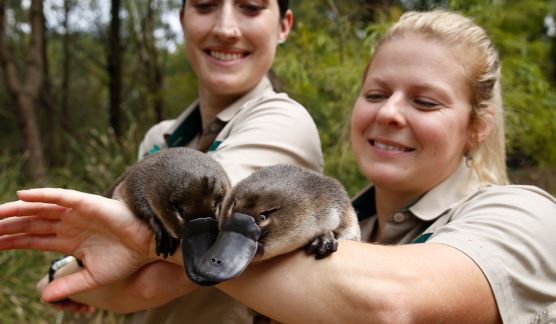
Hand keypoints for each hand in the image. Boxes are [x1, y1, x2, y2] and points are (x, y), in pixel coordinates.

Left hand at [0, 188, 158, 301]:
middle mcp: (69, 224)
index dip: (11, 241)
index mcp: (68, 240)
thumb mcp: (93, 278)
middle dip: (7, 225)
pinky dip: (42, 195)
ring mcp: (77, 212)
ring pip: (40, 208)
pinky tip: (22, 196)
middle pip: (30, 222)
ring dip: (16, 210)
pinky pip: (61, 197)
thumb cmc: (125, 260)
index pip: (32, 239)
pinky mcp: (88, 203)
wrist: (148, 248)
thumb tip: (44, 296)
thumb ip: (69, 284)